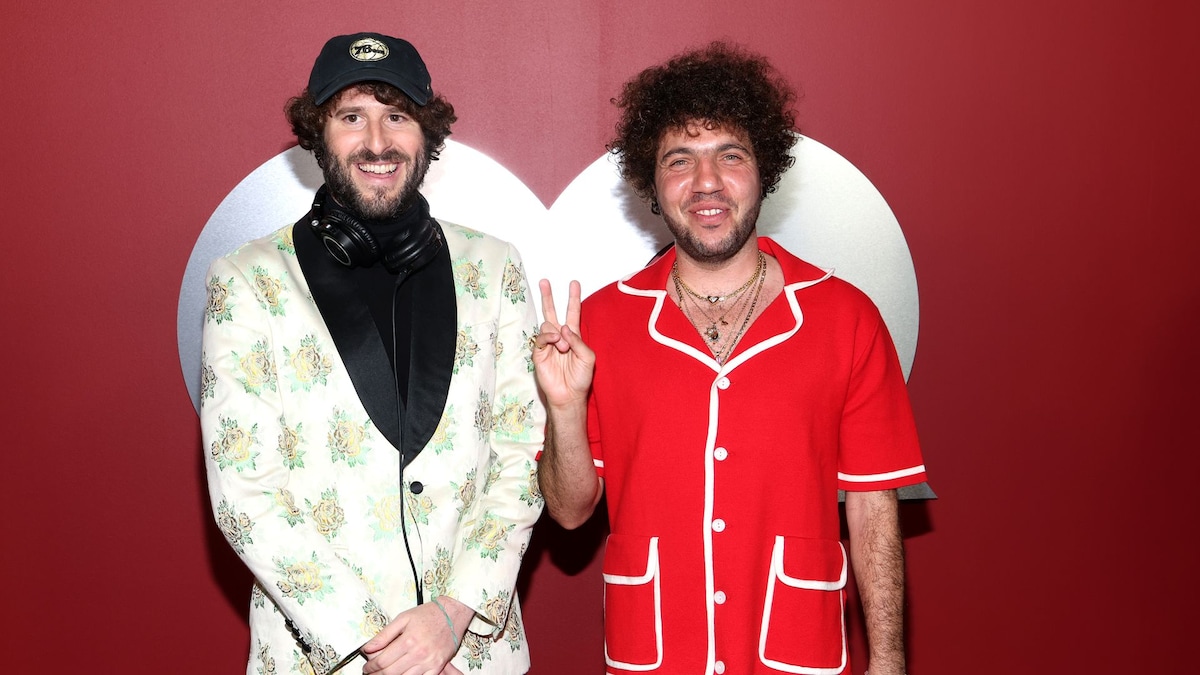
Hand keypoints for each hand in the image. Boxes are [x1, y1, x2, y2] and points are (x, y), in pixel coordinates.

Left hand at [360, 598, 468, 674]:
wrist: (453, 613)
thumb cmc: (428, 614)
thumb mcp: (403, 618)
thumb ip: (384, 635)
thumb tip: (368, 648)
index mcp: (408, 640)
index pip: (382, 661)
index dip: (370, 667)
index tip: (366, 668)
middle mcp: (418, 653)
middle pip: (390, 673)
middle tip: (371, 674)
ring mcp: (429, 662)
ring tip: (383, 674)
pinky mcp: (438, 666)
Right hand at [532, 279, 594, 408]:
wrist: (569, 395)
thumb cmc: (581, 378)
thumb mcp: (588, 357)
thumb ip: (578, 341)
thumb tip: (563, 328)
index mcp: (573, 336)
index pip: (572, 312)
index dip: (573, 298)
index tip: (574, 283)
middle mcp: (560, 337)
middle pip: (552, 311)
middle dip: (548, 296)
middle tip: (544, 281)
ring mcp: (548, 344)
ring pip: (547, 324)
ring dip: (557, 332)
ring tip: (563, 346)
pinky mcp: (539, 353)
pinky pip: (541, 337)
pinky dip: (548, 336)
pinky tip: (555, 341)